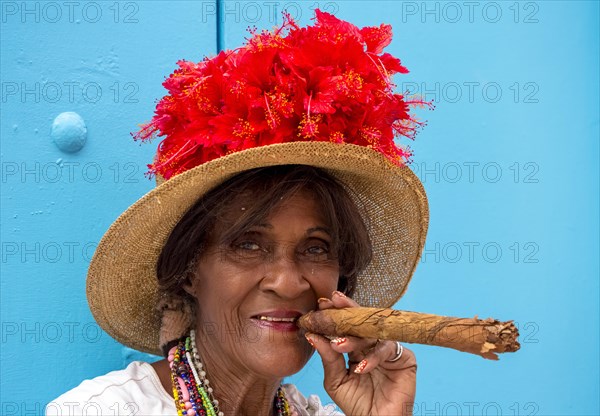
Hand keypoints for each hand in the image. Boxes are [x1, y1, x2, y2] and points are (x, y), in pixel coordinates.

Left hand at [305, 291, 415, 415]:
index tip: (321, 304)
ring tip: (339, 345)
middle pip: (361, 322)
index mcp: (356, 348)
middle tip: (333, 303)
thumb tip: (312, 334)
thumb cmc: (357, 405)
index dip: (335, 314)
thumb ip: (327, 357)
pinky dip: (373, 357)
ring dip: (354, 338)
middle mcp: (373, 346)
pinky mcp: (404, 358)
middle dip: (346, 311)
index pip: (346, 326)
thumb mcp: (335, 380)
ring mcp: (388, 350)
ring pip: (372, 334)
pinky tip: (361, 368)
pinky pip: (388, 349)